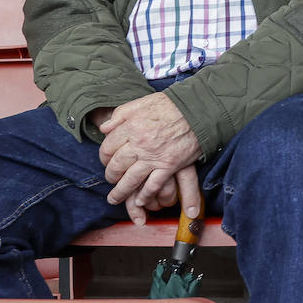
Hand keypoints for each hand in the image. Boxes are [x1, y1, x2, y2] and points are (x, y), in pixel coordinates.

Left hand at [97, 93, 200, 223]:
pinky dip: (145, 195)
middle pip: (116, 166)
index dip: (104, 156)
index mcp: (131, 127)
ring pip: (131, 180)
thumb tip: (104, 127)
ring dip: (121, 192)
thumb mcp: (141, 102)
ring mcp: (154, 157)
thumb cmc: (171, 104)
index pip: (108, 147)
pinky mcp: (169, 165)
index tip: (106, 160)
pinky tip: (140, 200)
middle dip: (110, 175)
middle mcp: (139, 144)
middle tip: (111, 179)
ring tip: (115, 198)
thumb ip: (120, 114)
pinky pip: (153, 185)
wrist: (198, 109)